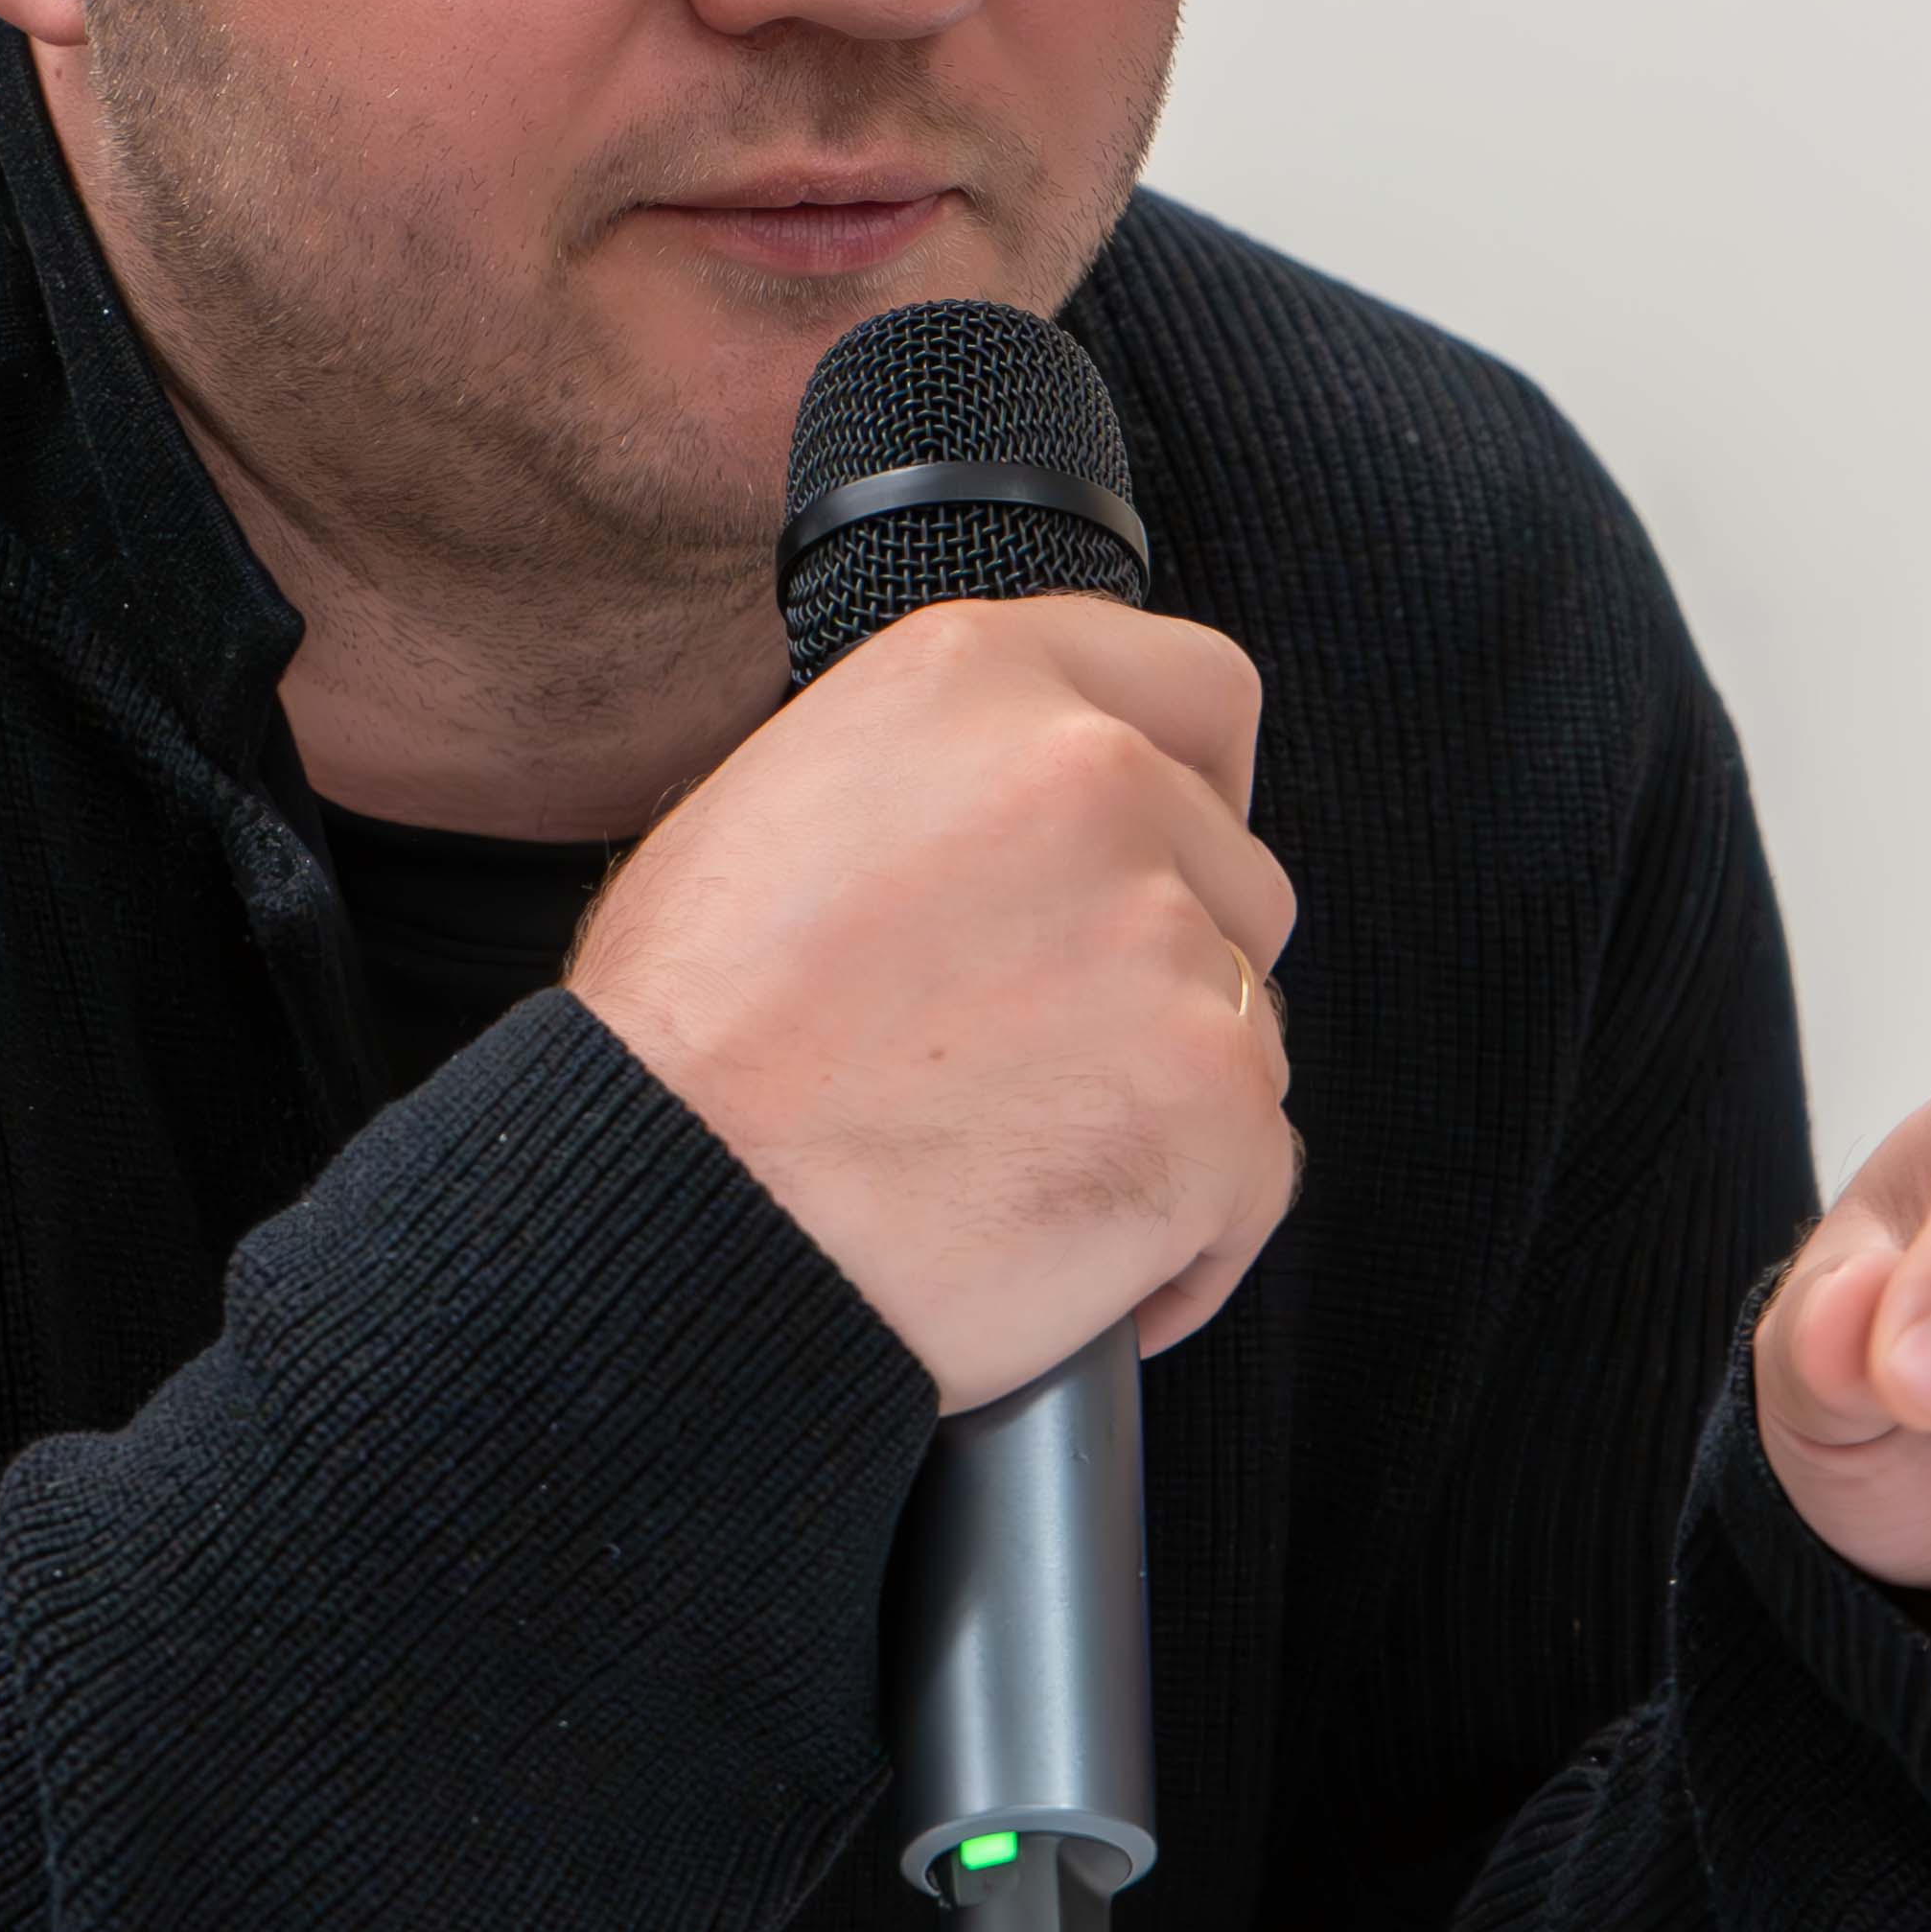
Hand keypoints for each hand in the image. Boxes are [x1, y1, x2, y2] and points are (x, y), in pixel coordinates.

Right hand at [572, 596, 1294, 1410]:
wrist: (673, 1212)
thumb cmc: (687, 1039)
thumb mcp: (780, 797)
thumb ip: (943, 767)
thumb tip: (1019, 807)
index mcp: (981, 679)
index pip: (1199, 690)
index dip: (1202, 784)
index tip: (1175, 856)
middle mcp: (1093, 775)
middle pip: (1233, 873)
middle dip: (1164, 965)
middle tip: (1036, 1050)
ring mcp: (1166, 938)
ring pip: (1245, 1019)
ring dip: (1167, 1092)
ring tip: (1020, 1152)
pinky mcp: (1212, 1100)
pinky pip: (1257, 1175)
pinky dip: (1187, 1234)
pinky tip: (1073, 1252)